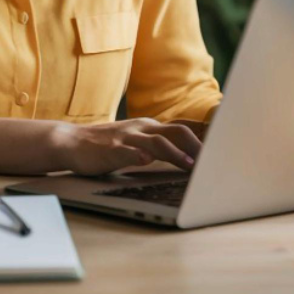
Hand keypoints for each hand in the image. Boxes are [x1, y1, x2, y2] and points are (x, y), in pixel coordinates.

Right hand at [51, 118, 202, 175]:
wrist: (70, 141)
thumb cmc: (107, 146)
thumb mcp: (137, 142)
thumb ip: (158, 146)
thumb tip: (188, 157)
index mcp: (150, 127)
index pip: (183, 129)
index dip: (204, 139)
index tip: (222, 150)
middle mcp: (142, 129)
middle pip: (177, 131)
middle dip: (198, 147)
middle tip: (213, 163)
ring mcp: (127, 138)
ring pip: (157, 142)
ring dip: (176, 154)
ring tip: (190, 165)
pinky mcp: (111, 149)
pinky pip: (127, 151)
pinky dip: (137, 156)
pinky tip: (145, 162)